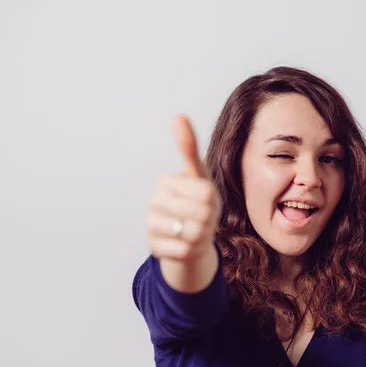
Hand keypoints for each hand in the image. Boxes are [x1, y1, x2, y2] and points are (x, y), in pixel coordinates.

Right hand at [147, 115, 220, 261]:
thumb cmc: (199, 203)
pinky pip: (186, 251)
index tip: (206, 200)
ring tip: (196, 231)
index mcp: (167, 181)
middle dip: (209, 220)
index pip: (207, 193)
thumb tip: (178, 116)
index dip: (214, 201)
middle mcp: (154, 202)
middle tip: (202, 219)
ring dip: (202, 236)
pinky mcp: (153, 248)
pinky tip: (187, 244)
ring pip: (194, 234)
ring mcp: (151, 226)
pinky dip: (193, 250)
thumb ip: (189, 148)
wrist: (189, 237)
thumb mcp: (200, 176)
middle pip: (202, 214)